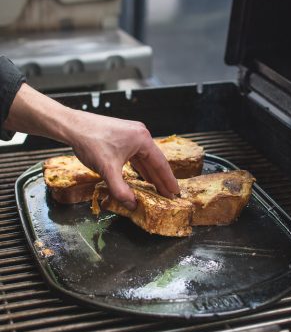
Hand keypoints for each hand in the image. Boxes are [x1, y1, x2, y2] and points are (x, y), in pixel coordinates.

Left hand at [5, 83, 178, 210]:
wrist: (72, 126)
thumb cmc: (90, 141)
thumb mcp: (108, 169)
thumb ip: (120, 189)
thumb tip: (131, 204)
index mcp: (142, 139)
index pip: (160, 163)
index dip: (168, 180)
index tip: (175, 191)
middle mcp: (139, 134)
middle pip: (154, 161)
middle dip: (160, 179)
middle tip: (169, 194)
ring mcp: (130, 135)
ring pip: (144, 159)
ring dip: (150, 174)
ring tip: (157, 189)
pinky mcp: (122, 137)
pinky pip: (135, 156)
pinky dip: (139, 168)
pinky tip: (141, 177)